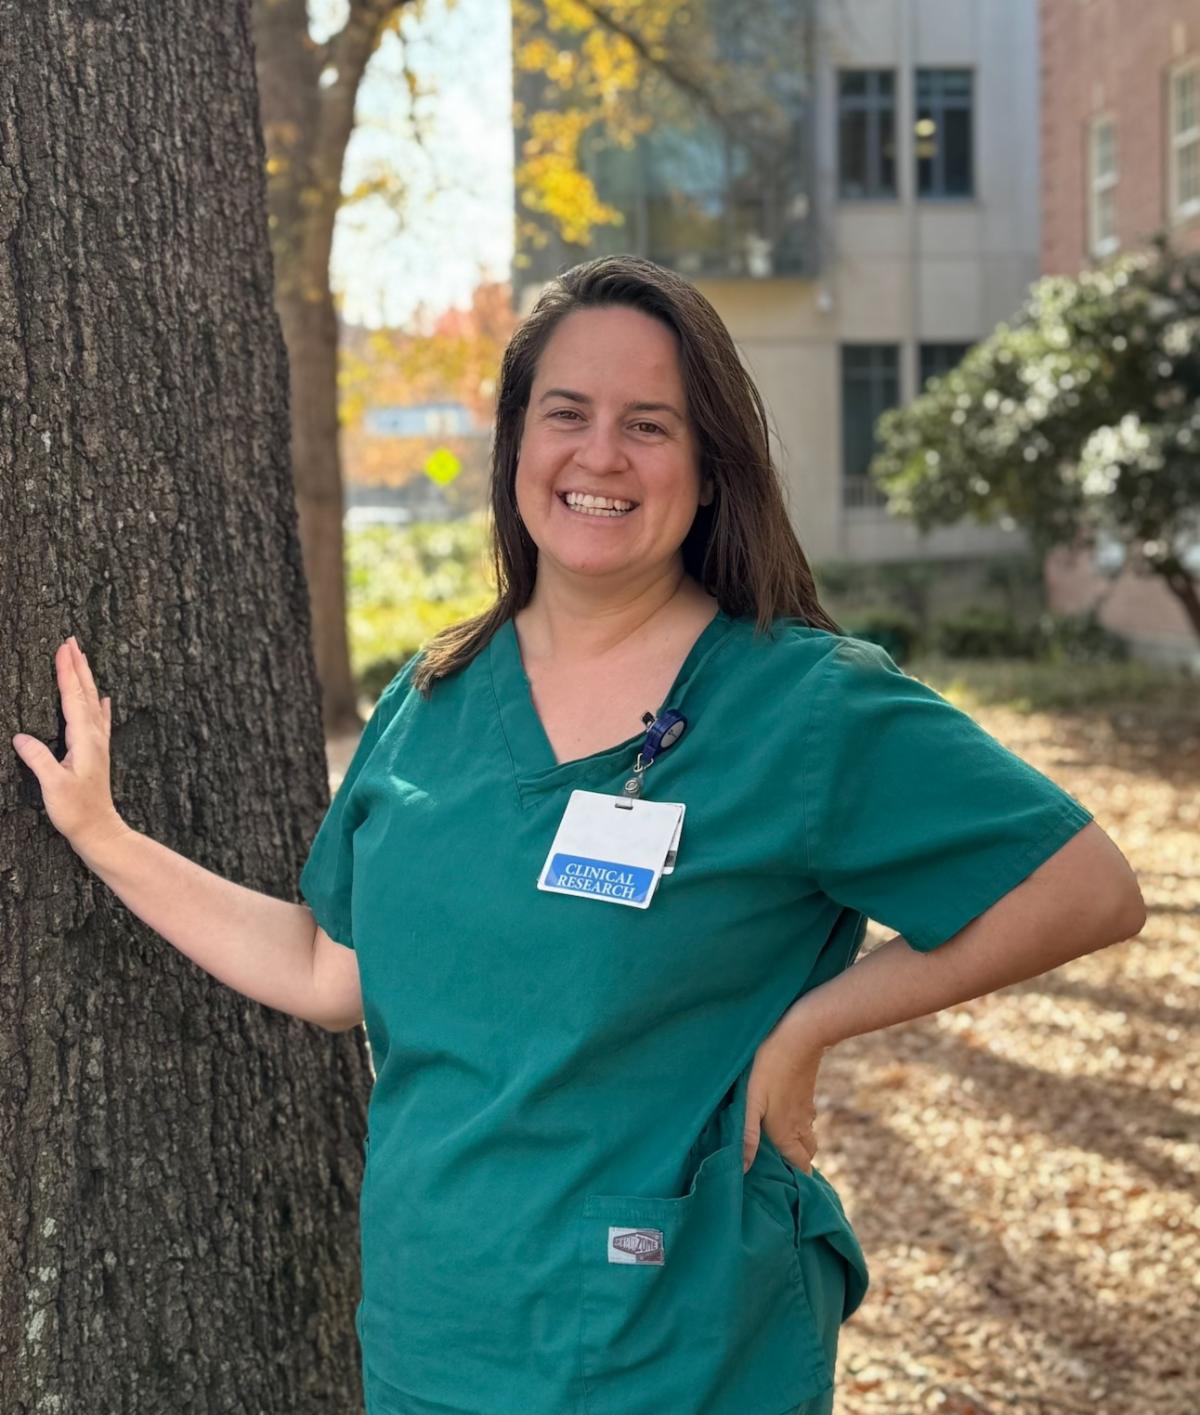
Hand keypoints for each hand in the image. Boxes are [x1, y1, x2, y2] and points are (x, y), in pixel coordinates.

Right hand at [11, 635, 123, 853]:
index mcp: (84, 739)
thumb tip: (19, 737)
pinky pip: (100, 720)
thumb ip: (38, 760)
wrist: (100, 830)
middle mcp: (94, 736)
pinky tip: (105, 699)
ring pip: (93, 702)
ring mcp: (98, 744)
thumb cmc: (76, 811)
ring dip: (87, 679)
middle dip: (78, 666)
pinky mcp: (97, 753)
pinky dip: (100, 705)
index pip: (73, 698)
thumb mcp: (53, 786)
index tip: (63, 648)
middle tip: (72, 640)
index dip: (67, 672)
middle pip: (86, 693)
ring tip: (82, 658)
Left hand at [742, 1021, 827, 1175]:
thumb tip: (744, 1169)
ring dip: (797, 1143)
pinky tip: (783, 1113)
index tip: (786, 1189)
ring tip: (778, 1144)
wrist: (801, 1034)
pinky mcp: (806, 1092)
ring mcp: (806, 1107)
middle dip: (796, 1163)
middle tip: (778, 1166)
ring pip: (807, 1135)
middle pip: (806, 1154)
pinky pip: (806, 1117)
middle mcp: (801, 1124)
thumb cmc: (770, 1067)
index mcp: (787, 1133)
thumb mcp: (752, 1101)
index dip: (796, 1181)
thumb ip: (748, 1136)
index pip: (801, 1168)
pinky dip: (798, 1123)